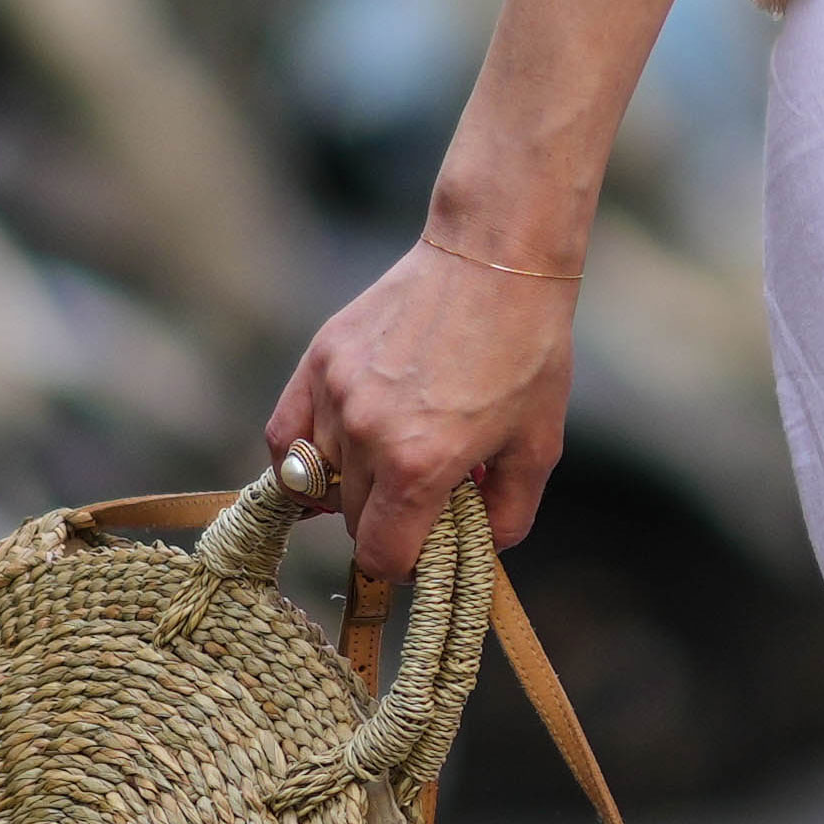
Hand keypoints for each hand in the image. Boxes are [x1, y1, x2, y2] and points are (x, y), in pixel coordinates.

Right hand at [269, 228, 580, 572]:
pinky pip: (285, 434)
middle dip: (388, 520)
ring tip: (395, 453)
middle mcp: (367, 433)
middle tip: (423, 494)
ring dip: (353, 483)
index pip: (382, 555)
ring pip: (320, 480)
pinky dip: (303, 456)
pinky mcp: (319, 360)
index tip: (426, 546)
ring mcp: (336, 394)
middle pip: (353, 520)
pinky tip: (338, 449)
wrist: (493, 260)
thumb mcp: (538, 447)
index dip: (406, 563)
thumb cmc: (525, 352)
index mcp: (420, 463)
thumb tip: (475, 548)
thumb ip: (508, 516)